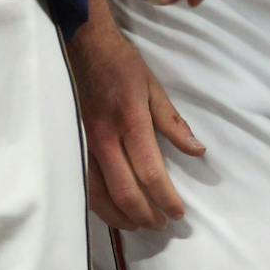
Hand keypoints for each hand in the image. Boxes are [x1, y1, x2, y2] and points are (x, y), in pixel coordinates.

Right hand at [69, 21, 204, 231]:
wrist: (81, 45)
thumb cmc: (121, 65)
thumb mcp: (153, 87)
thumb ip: (173, 123)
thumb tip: (197, 151)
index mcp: (130, 121)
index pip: (150, 173)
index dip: (166, 199)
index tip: (179, 213)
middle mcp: (104, 138)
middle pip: (124, 191)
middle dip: (146, 215)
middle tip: (162, 224)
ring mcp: (83, 143)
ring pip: (99, 195)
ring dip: (121, 217)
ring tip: (139, 224)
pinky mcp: (71, 144)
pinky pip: (84, 184)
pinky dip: (99, 204)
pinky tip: (112, 210)